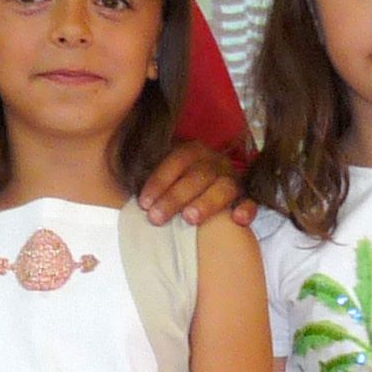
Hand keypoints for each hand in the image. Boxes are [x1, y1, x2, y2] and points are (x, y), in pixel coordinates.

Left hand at [138, 142, 253, 228]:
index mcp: (194, 150)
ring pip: (224, 187)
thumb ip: (147, 169)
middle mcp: (215, 162)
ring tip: (190, 219)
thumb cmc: (178, 184)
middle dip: (175, 197)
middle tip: (156, 218)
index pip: (177, 160)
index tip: (143, 203)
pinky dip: (246, 209)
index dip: (159, 181)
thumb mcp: (164, 172)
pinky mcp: (248, 196)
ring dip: (206, 203)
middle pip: (198, 176)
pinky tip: (237, 220)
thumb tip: (120, 177)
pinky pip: (251, 202)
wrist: (206, 189)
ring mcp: (233, 178)